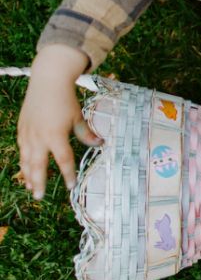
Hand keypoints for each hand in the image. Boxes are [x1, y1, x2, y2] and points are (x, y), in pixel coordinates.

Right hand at [17, 45, 100, 199]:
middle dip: (39, 183)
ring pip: (26, 160)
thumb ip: (86, 133)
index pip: (63, 160)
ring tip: (31, 188)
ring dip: (28, 175)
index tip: (70, 185)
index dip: (67, 174)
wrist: (47, 82)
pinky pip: (22, 150)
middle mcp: (39, 137)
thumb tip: (100, 144)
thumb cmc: (65, 100)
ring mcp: (28, 134)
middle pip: (38, 166)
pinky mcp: (22, 129)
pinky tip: (25, 169)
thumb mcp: (78, 117)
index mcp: (56, 136)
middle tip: (39, 197)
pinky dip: (23, 162)